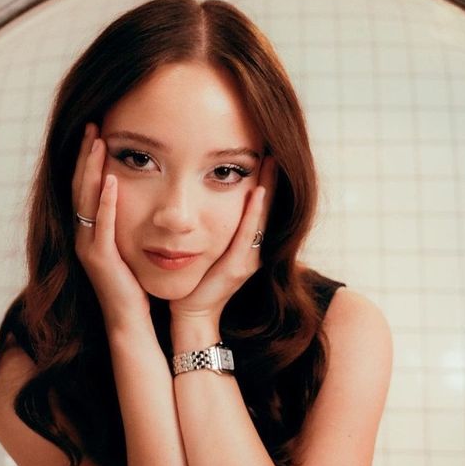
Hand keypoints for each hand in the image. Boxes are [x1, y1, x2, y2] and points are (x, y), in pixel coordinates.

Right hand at [72, 123, 149, 331]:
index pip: (86, 186)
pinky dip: (105, 202)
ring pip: (85, 200)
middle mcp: (84, 236)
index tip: (98, 131)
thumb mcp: (130, 246)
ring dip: (91, 169)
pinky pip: (102, 225)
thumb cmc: (135, 286)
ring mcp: (88, 247)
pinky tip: (111, 180)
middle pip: (80, 186)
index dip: (89, 158)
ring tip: (98, 141)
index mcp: (91, 231)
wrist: (130, 322)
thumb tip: (139, 194)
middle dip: (86, 154)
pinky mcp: (101, 260)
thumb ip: (128, 222)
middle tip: (93, 124)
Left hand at [169, 157, 275, 332]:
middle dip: (271, 179)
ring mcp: (248, 259)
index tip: (265, 155)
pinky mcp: (237, 267)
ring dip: (268, 188)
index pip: (259, 208)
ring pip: (262, 218)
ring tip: (270, 162)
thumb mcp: (208, 250)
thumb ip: (213, 229)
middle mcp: (253, 251)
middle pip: (267, 208)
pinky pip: (248, 234)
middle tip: (273, 151)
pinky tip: (257, 192)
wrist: (191, 314)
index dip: (266, 182)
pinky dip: (254, 213)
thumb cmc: (195, 281)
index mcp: (247, 246)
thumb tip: (205, 202)